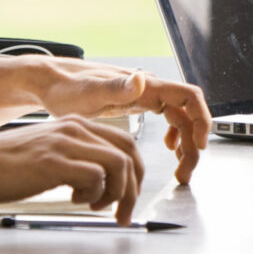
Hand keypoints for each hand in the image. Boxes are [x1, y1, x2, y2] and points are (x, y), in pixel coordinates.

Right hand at [0, 116, 148, 220]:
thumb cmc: (4, 165)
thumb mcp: (47, 152)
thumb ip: (74, 159)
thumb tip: (100, 183)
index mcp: (75, 125)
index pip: (125, 144)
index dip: (134, 174)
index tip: (129, 196)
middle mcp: (75, 129)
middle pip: (128, 154)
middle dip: (133, 188)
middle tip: (124, 212)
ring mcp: (65, 144)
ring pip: (118, 165)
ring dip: (117, 194)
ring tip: (96, 207)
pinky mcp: (54, 162)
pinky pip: (96, 178)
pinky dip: (93, 195)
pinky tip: (74, 200)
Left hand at [30, 61, 211, 184]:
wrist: (51, 83)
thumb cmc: (66, 89)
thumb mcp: (88, 92)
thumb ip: (115, 88)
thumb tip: (139, 80)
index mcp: (145, 86)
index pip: (189, 97)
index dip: (201, 121)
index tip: (199, 147)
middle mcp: (150, 89)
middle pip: (188, 114)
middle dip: (194, 144)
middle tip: (184, 173)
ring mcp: (146, 96)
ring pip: (181, 119)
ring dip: (186, 144)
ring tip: (180, 169)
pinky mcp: (139, 103)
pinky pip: (169, 118)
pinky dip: (176, 136)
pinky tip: (169, 148)